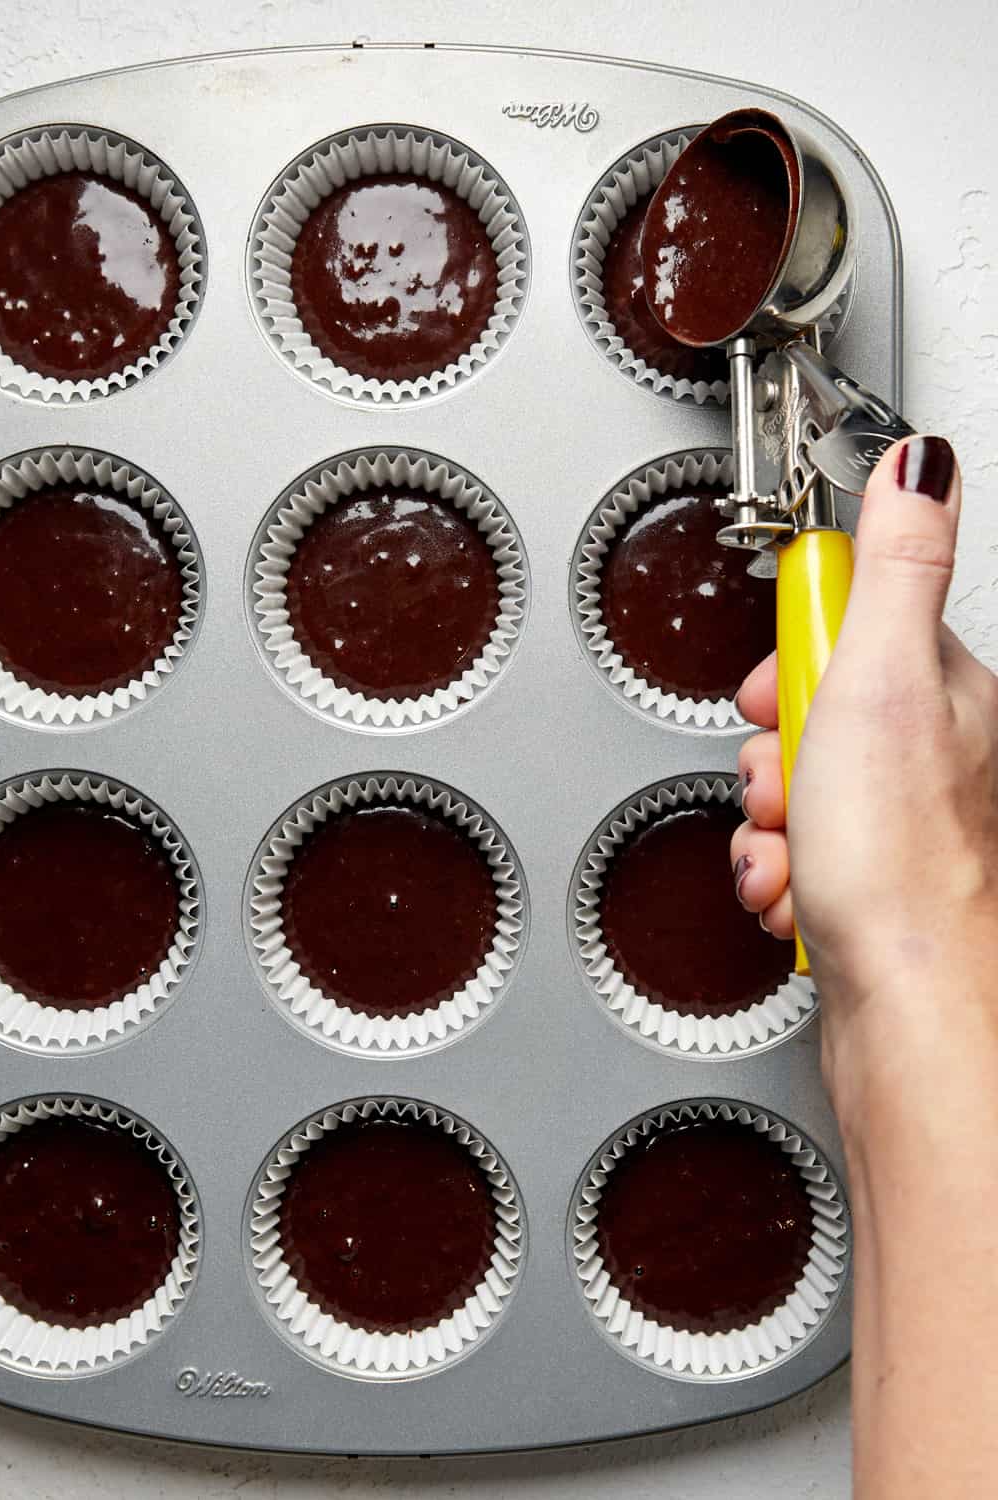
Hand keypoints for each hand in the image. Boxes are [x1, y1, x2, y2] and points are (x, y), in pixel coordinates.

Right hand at [729, 436, 997, 1105]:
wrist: (913, 1013)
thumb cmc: (906, 868)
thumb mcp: (883, 683)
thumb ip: (896, 567)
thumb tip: (920, 461)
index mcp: (945, 692)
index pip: (847, 629)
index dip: (794, 661)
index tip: (787, 695)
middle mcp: (935, 755)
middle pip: (809, 715)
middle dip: (772, 760)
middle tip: (792, 785)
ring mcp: (902, 822)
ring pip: (794, 790)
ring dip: (767, 826)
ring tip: (795, 852)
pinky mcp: (870, 881)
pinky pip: (796, 851)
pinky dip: (778, 873)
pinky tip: (797, 893)